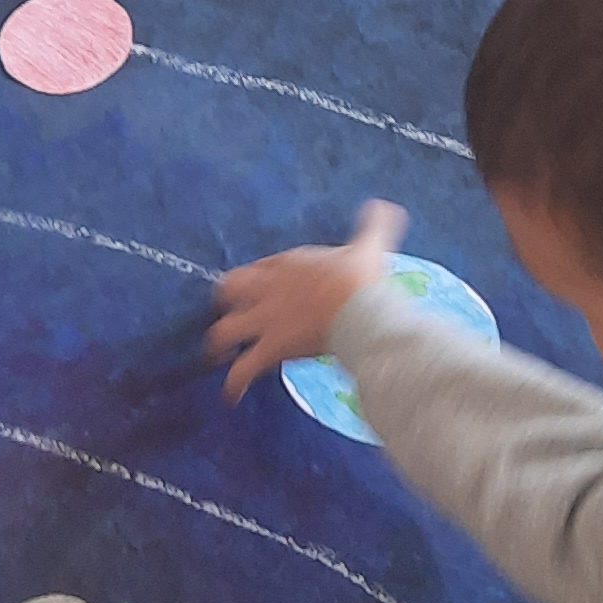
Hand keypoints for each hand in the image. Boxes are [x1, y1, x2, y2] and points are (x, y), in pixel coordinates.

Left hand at [208, 199, 404, 398]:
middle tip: (228, 316)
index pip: (260, 267)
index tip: (261, 286)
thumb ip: (373, 225)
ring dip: (218, 345)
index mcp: (287, 265)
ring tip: (217, 356)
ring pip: (224, 332)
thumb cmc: (360, 278)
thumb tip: (386, 206)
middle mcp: (267, 290)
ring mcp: (265, 321)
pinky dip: (234, 385)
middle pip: (228, 292)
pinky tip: (231, 397)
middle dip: (225, 304)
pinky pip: (243, 371)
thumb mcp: (367, 246)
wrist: (357, 309)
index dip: (257, 277)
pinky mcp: (270, 349)